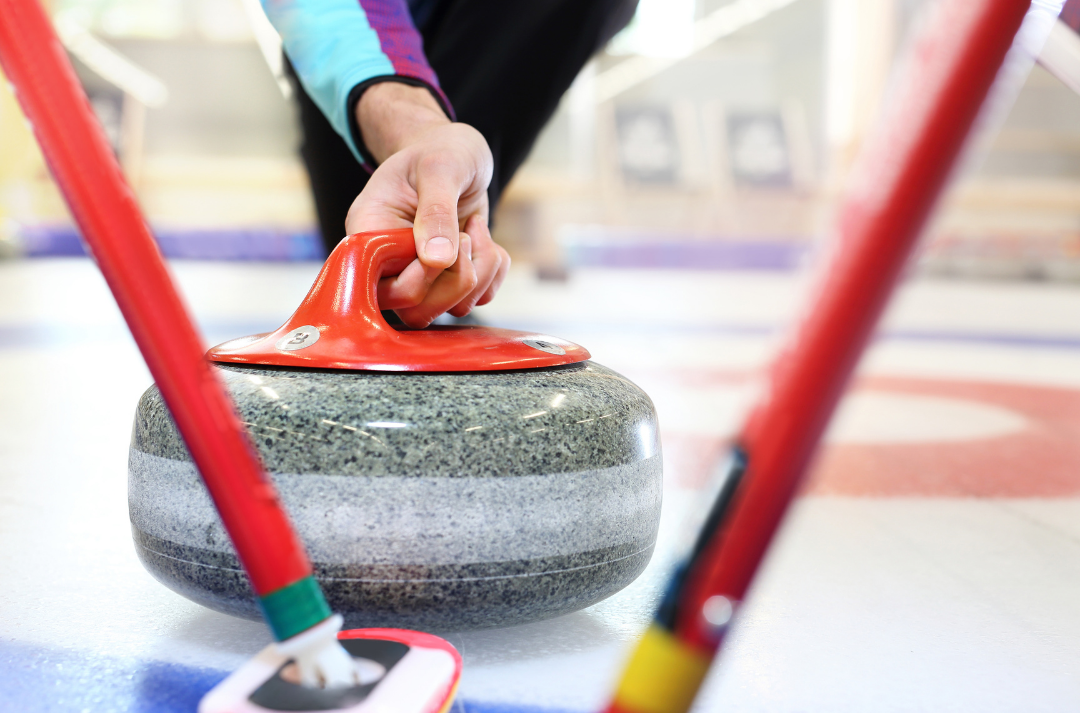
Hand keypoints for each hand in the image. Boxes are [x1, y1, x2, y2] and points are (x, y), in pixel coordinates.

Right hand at [345, 82, 509, 327]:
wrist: (456, 151)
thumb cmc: (440, 150)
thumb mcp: (440, 167)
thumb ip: (436, 211)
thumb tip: (437, 260)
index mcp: (369, 234)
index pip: (382, 287)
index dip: (420, 276)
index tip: (447, 240)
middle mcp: (388, 263)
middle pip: (415, 310)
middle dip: (456, 278)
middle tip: (465, 234)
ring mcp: (419, 276)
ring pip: (450, 309)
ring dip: (479, 271)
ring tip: (474, 228)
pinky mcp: (450, 279)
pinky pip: (478, 299)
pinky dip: (493, 270)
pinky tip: (482, 237)